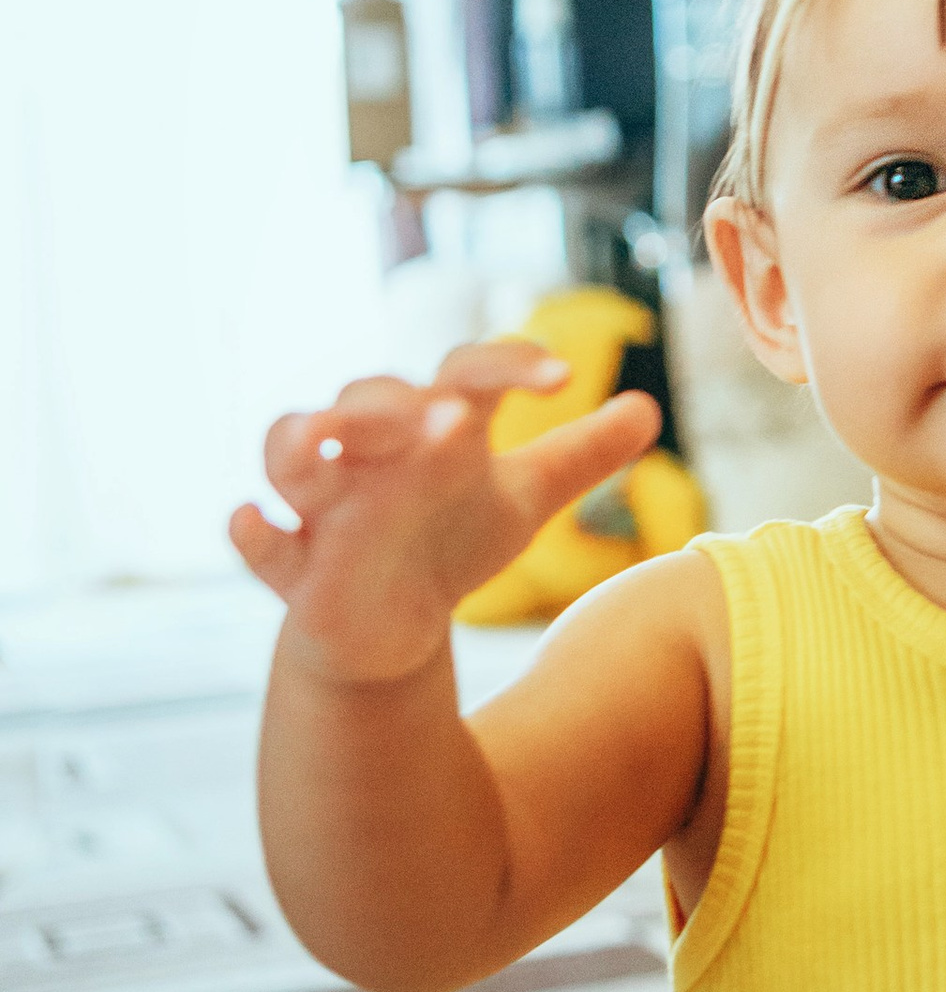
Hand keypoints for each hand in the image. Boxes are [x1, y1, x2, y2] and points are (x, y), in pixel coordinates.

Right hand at [231, 344, 662, 684]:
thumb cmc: (447, 543)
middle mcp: (372, 453)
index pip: (464, 372)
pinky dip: (253, 534)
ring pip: (293, 455)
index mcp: (431, 427)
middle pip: (370, 401)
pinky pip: (258, 547)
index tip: (564, 379)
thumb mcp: (522, 501)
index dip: (507, 365)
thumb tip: (647, 409)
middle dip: (400, 406)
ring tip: (330, 442)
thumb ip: (579, 455)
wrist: (391, 627)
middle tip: (448, 418)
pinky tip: (252, 521)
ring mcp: (324, 508)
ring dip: (309, 442)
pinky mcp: (294, 569)